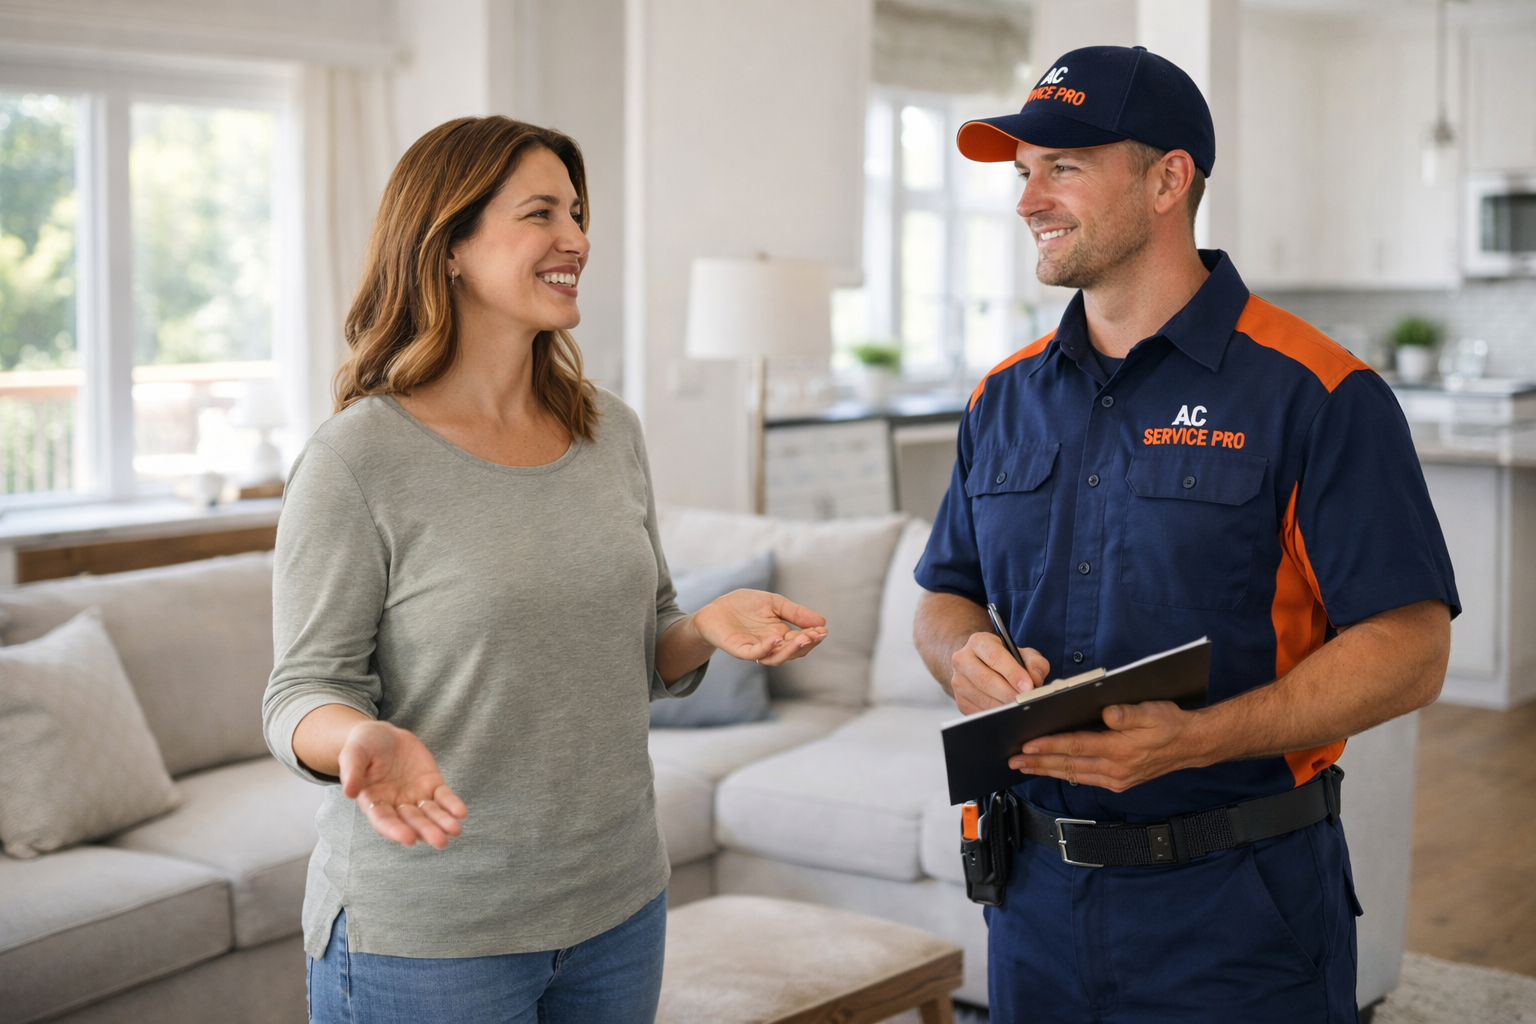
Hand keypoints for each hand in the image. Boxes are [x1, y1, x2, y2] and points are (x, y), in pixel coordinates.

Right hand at [339, 721, 468, 847]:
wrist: (383, 735)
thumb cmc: (364, 745)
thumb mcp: (353, 752)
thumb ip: (352, 770)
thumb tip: (349, 791)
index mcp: (373, 801)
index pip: (384, 821)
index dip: (396, 830)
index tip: (409, 839)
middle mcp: (395, 804)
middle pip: (411, 821)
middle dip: (425, 831)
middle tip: (440, 841)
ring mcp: (415, 796)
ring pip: (430, 813)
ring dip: (442, 822)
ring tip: (455, 830)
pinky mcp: (431, 784)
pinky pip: (443, 797)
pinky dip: (452, 805)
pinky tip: (461, 812)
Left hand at [691, 589, 827, 666]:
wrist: (715, 608)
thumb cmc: (744, 605)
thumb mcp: (774, 603)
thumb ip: (795, 612)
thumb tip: (822, 621)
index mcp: (781, 635)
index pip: (801, 641)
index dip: (813, 636)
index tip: (823, 630)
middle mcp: (770, 646)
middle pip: (792, 652)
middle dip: (806, 644)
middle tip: (817, 635)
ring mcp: (755, 649)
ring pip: (776, 658)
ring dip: (791, 650)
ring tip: (803, 638)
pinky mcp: (739, 650)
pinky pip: (755, 654)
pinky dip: (766, 649)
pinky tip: (776, 639)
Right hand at [950, 632, 1048, 713]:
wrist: (980, 665)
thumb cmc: (1004, 659)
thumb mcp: (1022, 653)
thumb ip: (1034, 662)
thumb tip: (1035, 678)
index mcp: (979, 642)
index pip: (995, 657)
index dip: (1013, 673)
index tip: (1028, 686)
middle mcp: (963, 660)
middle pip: (985, 680)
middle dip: (1009, 693)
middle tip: (1026, 701)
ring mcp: (958, 681)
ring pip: (982, 699)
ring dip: (1003, 706)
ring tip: (1020, 708)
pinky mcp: (960, 700)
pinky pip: (979, 712)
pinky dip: (996, 715)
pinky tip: (1007, 712)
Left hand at [1008, 700, 1205, 791]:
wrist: (1190, 745)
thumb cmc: (1170, 723)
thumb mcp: (1152, 711)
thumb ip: (1128, 713)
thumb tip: (1107, 712)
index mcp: (1119, 749)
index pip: (1075, 747)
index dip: (1049, 746)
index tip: (1027, 746)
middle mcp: (1115, 768)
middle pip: (1068, 765)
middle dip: (1038, 763)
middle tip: (1013, 761)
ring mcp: (1116, 778)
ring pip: (1073, 774)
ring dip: (1047, 770)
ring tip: (1024, 767)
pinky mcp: (1118, 782)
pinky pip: (1085, 778)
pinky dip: (1065, 774)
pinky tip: (1052, 770)